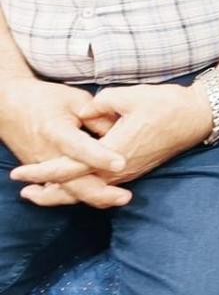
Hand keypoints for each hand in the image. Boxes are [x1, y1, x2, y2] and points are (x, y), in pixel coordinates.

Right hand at [0, 78, 129, 209]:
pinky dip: (79, 195)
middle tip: (125, 197)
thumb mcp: (75, 99)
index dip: (100, 157)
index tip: (122, 162)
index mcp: (57, 133)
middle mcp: (48, 156)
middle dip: (100, 192)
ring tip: (117, 200)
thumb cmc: (45, 99)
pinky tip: (101, 199)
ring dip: (92, 197)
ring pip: (68, 190)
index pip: (80, 149)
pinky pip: (61, 189)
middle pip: (73, 181)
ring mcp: (43, 168)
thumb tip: (118, 130)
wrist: (8, 109)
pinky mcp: (41, 174)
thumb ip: (96, 115)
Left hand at [11, 83, 212, 206]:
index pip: (68, 168)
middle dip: (46, 192)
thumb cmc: (167, 105)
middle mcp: (118, 169)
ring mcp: (127, 173)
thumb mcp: (133, 95)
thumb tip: (87, 109)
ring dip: (63, 192)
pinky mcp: (135, 170)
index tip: (19, 174)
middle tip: (23, 191)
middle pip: (74, 189)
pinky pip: (101, 186)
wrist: (198, 117)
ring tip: (42, 191)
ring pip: (88, 190)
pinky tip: (76, 181)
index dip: (41, 172)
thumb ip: (103, 101)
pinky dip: (82, 187)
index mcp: (113, 152)